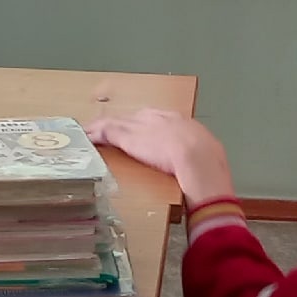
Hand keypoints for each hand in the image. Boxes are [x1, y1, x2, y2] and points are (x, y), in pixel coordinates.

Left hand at [87, 107, 235, 202]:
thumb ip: (204, 165)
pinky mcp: (129, 137)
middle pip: (138, 118)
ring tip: (91, 131)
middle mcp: (163, 119)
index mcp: (185, 124)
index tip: (143, 133)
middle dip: (126, 124)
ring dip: (104, 127)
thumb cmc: (210, 167)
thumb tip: (210, 178)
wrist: (200, 162)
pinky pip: (107, 131)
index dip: (149, 126)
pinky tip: (86, 135)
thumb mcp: (210, 161)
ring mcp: (145, 127)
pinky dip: (96, 133)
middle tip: (114, 130)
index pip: (162, 120)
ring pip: (119, 123)